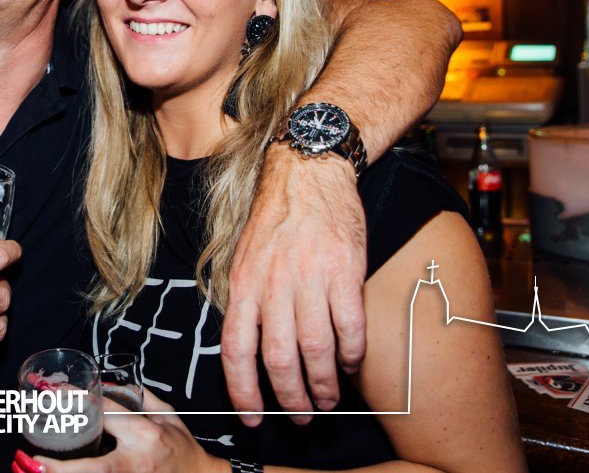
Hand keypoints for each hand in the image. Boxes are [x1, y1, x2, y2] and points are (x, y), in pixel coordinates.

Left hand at [25, 390, 226, 472]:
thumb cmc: (184, 448)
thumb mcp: (168, 415)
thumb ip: (140, 397)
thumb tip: (108, 384)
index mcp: (145, 434)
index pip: (106, 414)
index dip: (77, 401)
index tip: (55, 393)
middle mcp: (137, 461)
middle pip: (95, 468)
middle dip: (63, 469)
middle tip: (32, 461)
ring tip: (35, 472)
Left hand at [222, 147, 366, 426]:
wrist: (308, 172)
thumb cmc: (275, 217)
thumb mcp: (244, 257)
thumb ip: (246, 301)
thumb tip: (247, 350)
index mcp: (244, 284)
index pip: (236, 350)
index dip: (243, 390)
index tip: (253, 416)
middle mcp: (273, 285)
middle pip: (279, 360)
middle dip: (291, 398)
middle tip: (302, 416)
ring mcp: (310, 279)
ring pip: (316, 350)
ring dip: (324, 384)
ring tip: (328, 398)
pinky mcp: (344, 272)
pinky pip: (349, 327)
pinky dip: (351, 354)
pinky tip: (350, 363)